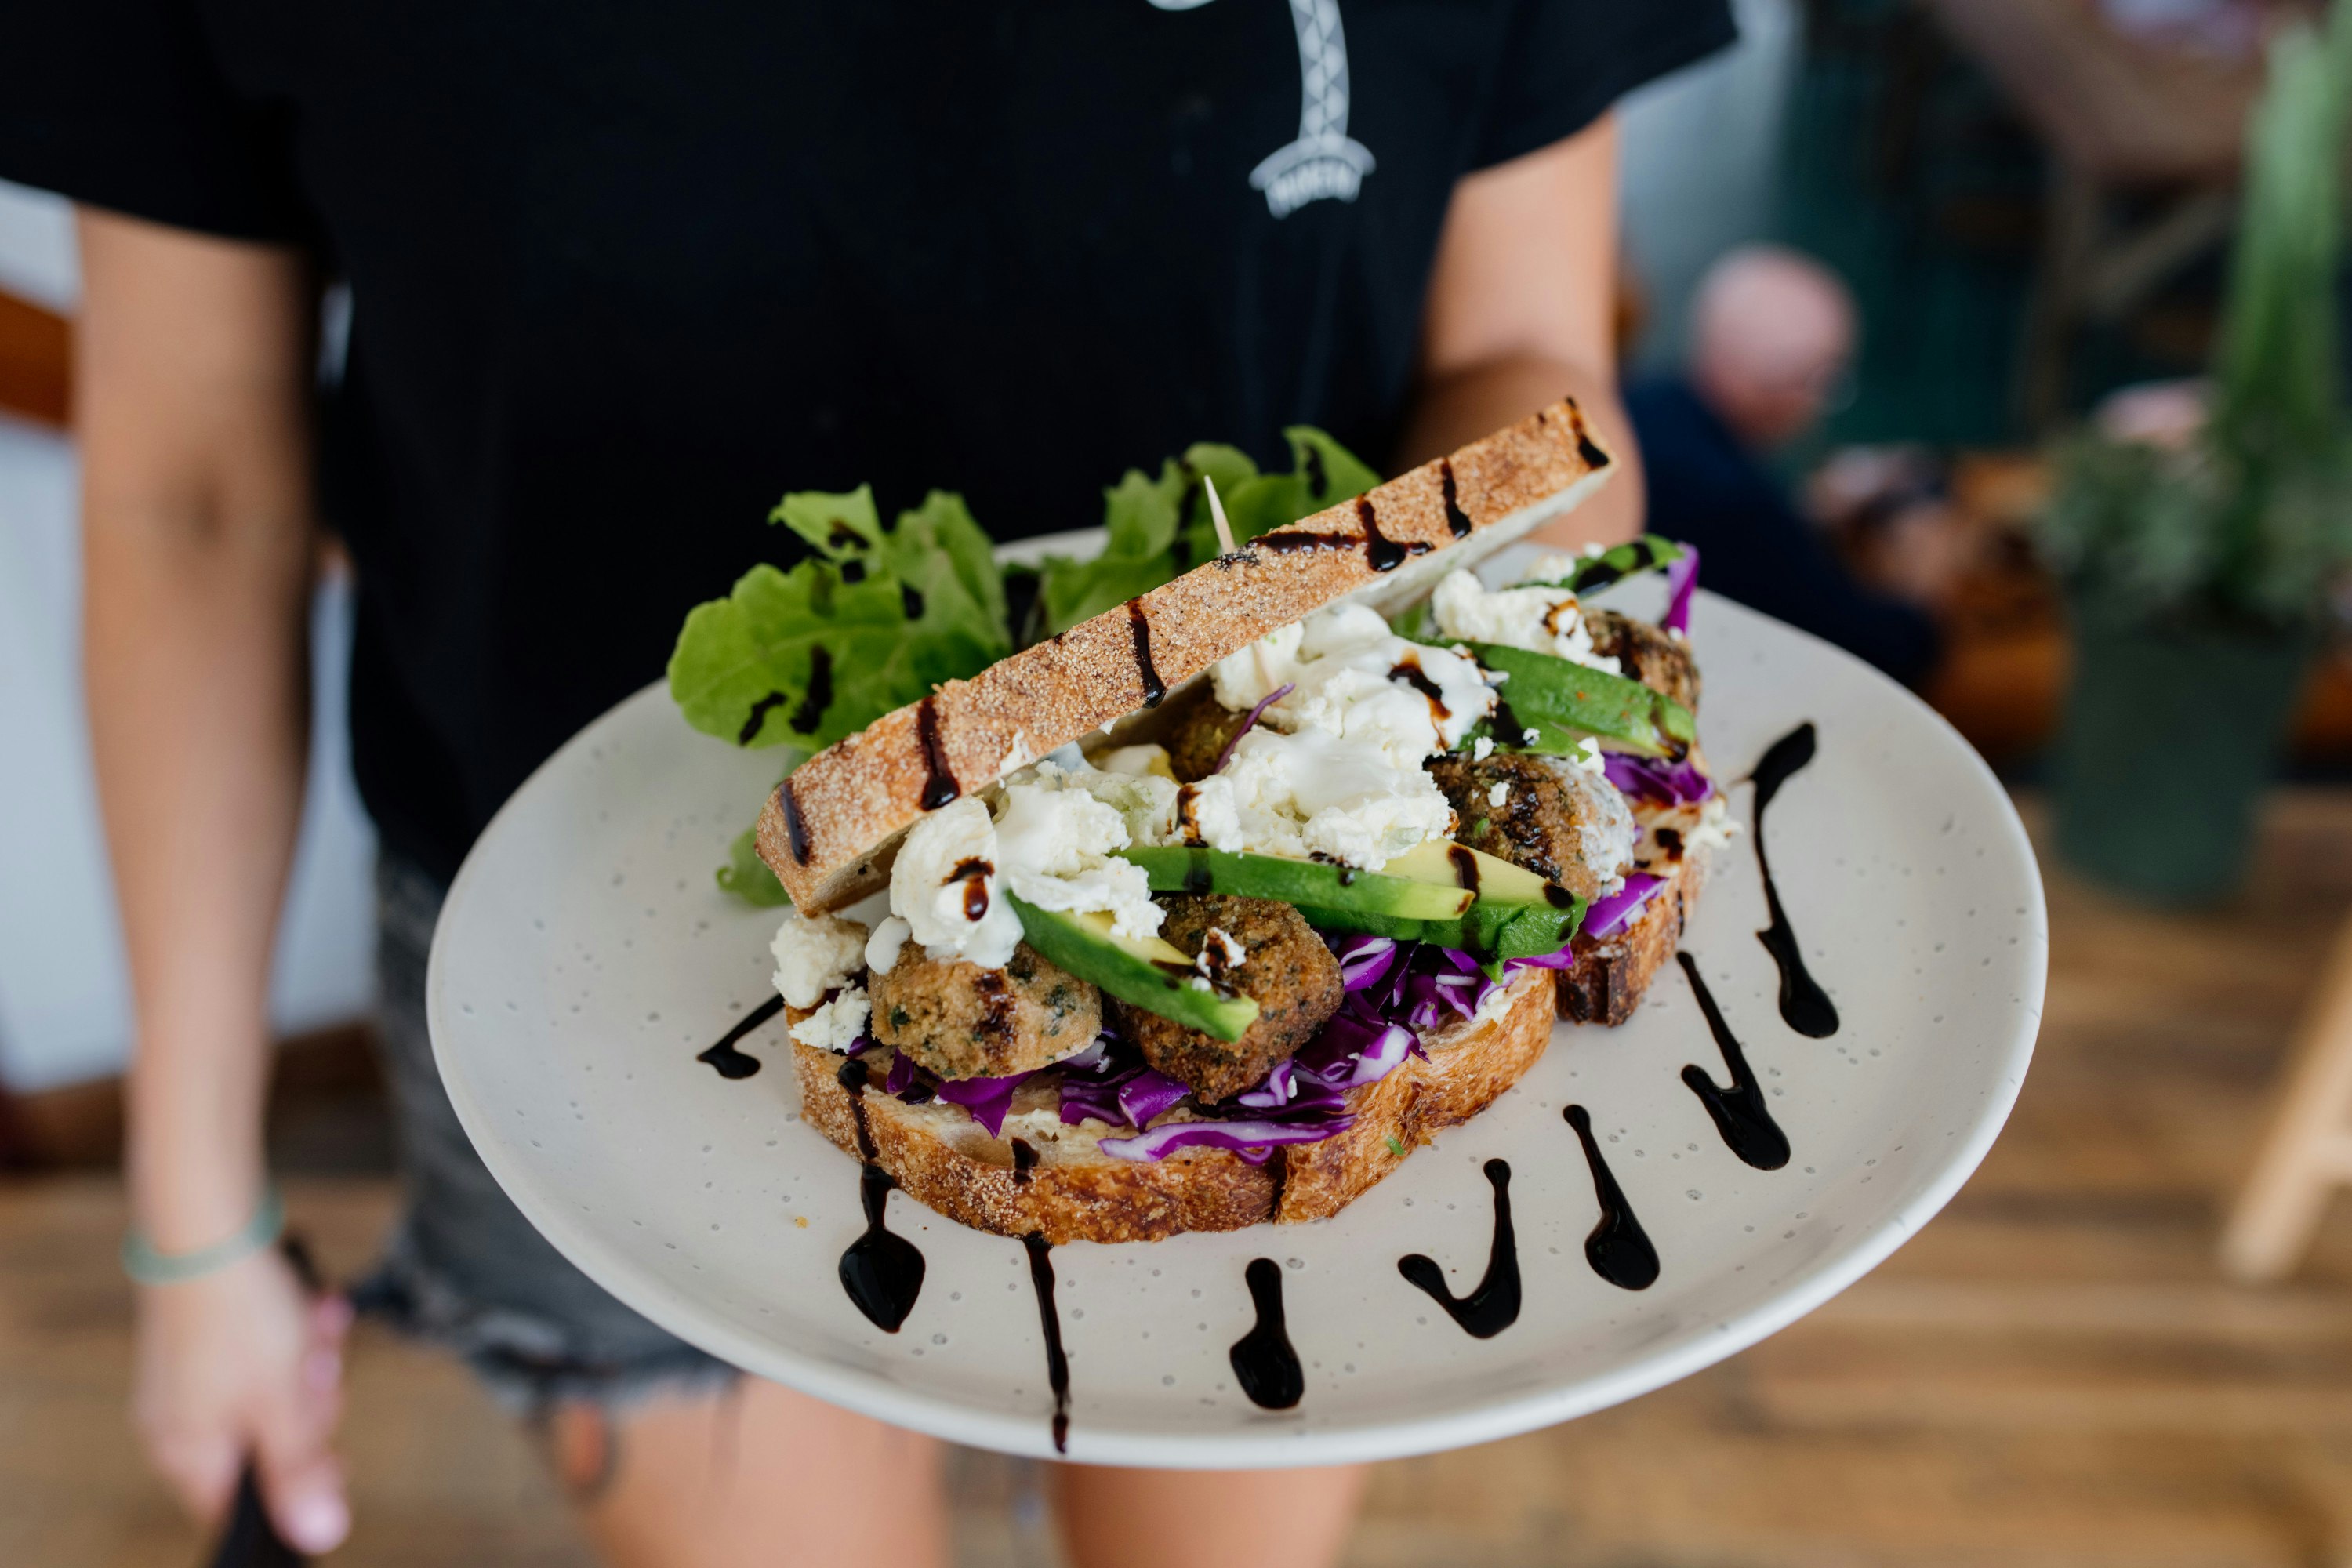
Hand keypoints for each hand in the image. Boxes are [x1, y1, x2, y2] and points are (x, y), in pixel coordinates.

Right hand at [132, 1246, 352, 1552]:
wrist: (208, 1225)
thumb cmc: (237, 1315)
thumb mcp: (284, 1403)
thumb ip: (299, 1471)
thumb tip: (319, 1534)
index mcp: (187, 1453)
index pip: (242, 1508)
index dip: (296, 1486)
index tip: (332, 1455)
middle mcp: (180, 1421)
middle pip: (269, 1445)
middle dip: (309, 1404)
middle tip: (318, 1371)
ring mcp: (193, 1378)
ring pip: (277, 1392)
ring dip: (310, 1360)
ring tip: (315, 1327)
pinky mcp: (211, 1337)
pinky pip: (267, 1352)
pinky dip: (297, 1331)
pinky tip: (312, 1306)